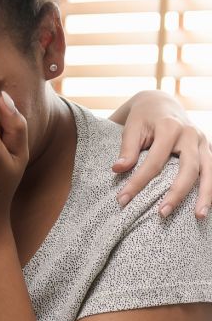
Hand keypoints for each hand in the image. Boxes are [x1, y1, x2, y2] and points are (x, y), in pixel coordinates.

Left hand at [112, 90, 211, 218]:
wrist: (161, 103)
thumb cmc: (143, 118)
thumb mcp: (131, 127)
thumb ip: (127, 148)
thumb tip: (118, 169)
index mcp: (169, 127)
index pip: (154, 161)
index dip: (138, 182)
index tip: (123, 200)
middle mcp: (191, 134)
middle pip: (188, 168)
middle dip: (176, 193)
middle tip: (162, 214)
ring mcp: (203, 141)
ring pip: (209, 171)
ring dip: (206, 195)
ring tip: (199, 217)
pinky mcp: (208, 148)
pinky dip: (211, 187)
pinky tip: (206, 205)